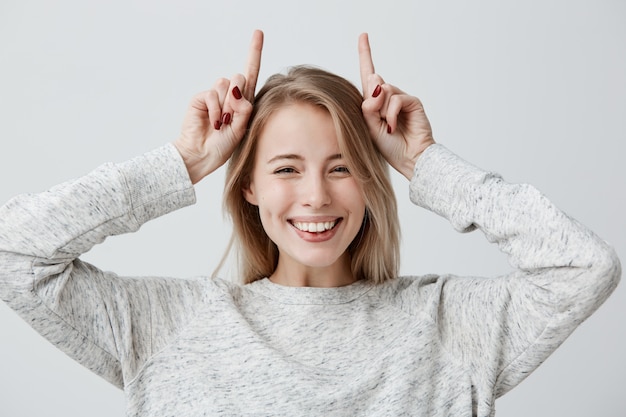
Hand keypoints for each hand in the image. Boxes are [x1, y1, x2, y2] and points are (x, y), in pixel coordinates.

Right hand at [174, 30, 263, 183]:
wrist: (201, 155)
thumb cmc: (222, 147)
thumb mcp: (241, 129)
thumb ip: (244, 109)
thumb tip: (237, 88)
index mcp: (244, 102)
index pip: (251, 74)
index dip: (254, 53)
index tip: (258, 33)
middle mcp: (230, 96)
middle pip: (241, 77)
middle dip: (239, 96)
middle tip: (231, 118)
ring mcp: (216, 96)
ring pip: (226, 83)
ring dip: (226, 106)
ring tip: (221, 123)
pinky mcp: (202, 98)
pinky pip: (213, 94)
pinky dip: (215, 109)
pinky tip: (213, 123)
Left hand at [359, 33, 434, 179]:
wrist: (409, 159)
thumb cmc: (389, 147)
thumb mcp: (369, 128)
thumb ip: (368, 106)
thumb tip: (376, 82)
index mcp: (374, 103)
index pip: (368, 76)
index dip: (365, 55)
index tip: (363, 35)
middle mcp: (387, 98)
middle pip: (373, 83)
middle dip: (372, 102)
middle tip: (379, 121)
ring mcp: (400, 99)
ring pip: (384, 91)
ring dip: (382, 110)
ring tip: (388, 127)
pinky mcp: (412, 102)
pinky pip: (396, 99)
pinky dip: (391, 113)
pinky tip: (394, 126)